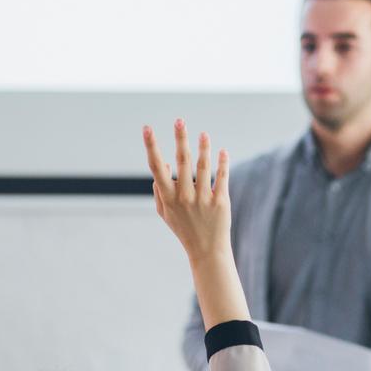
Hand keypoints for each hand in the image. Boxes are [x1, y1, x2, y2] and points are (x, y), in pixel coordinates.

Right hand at [143, 119, 230, 265]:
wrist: (206, 250)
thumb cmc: (183, 228)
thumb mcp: (165, 212)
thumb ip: (159, 190)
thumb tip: (163, 165)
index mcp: (167, 197)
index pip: (156, 166)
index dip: (151, 146)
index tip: (147, 128)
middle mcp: (184, 196)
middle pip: (182, 161)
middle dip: (180, 139)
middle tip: (179, 120)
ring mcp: (203, 199)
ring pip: (204, 167)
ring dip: (204, 147)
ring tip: (204, 134)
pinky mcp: (220, 202)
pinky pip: (222, 177)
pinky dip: (223, 163)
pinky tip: (223, 151)